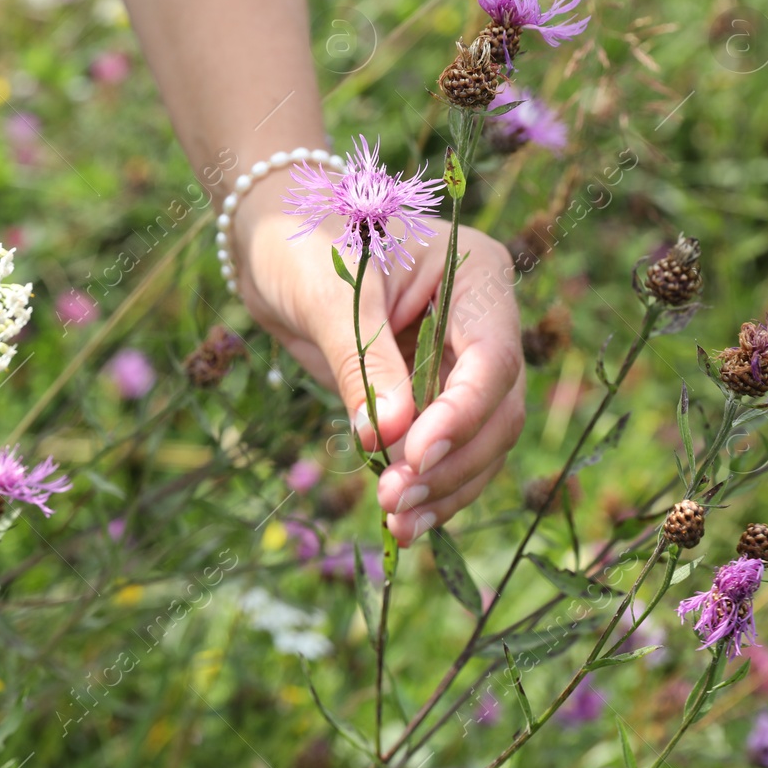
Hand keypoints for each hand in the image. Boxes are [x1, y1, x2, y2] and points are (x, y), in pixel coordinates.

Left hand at [234, 180, 524, 544]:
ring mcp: (459, 363)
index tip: (415, 454)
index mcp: (475, 276)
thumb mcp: (330, 296)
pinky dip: (428, 488)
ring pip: (480, 443)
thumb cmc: (302, 244)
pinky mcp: (428, 397)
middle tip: (395, 500)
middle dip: (450, 462)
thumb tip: (389, 438)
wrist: (271, 243)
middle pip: (496, 409)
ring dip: (444, 489)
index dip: (461, 414)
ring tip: (397, 524)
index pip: (491, 357)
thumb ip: (363, 362)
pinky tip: (403, 524)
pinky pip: (444, 452)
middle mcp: (481, 322)